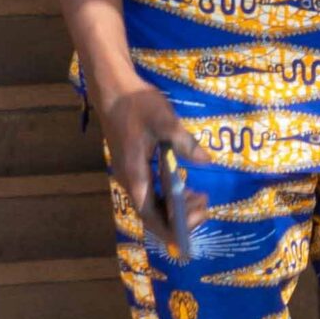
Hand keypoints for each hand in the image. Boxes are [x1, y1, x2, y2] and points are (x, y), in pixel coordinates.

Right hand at [103, 84, 209, 258]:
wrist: (113, 90)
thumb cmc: (137, 104)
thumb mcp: (164, 120)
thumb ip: (184, 142)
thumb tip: (206, 161)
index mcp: (134, 175)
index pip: (150, 216)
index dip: (170, 229)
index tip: (192, 227)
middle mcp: (131, 181)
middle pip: (153, 215)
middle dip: (180, 218)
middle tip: (205, 204)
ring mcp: (132, 175)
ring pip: (153, 204)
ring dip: (176, 208)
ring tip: (201, 197)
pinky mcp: (135, 167)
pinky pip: (152, 192)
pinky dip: (170, 195)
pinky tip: (186, 187)